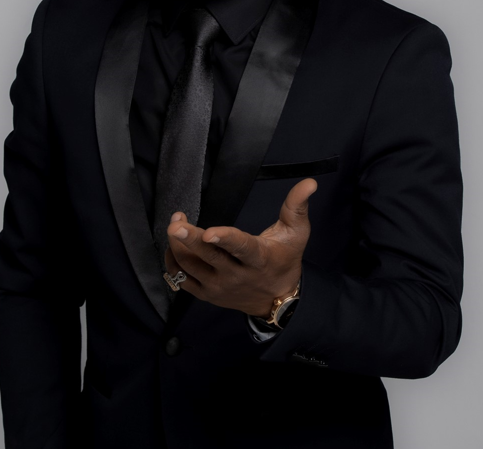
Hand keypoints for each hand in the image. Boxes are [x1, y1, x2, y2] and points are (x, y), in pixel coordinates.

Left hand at [164, 177, 316, 316]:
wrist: (277, 299)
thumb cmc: (285, 260)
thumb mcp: (297, 232)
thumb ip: (297, 205)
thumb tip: (309, 182)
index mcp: (259, 258)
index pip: (240, 248)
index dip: (225, 239)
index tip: (209, 232)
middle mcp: (237, 275)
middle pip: (209, 257)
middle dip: (190, 239)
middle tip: (176, 222)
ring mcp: (220, 287)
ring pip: (192, 267)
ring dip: (178, 245)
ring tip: (175, 224)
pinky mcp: (207, 295)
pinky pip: (183, 280)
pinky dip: (174, 263)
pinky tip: (173, 245)